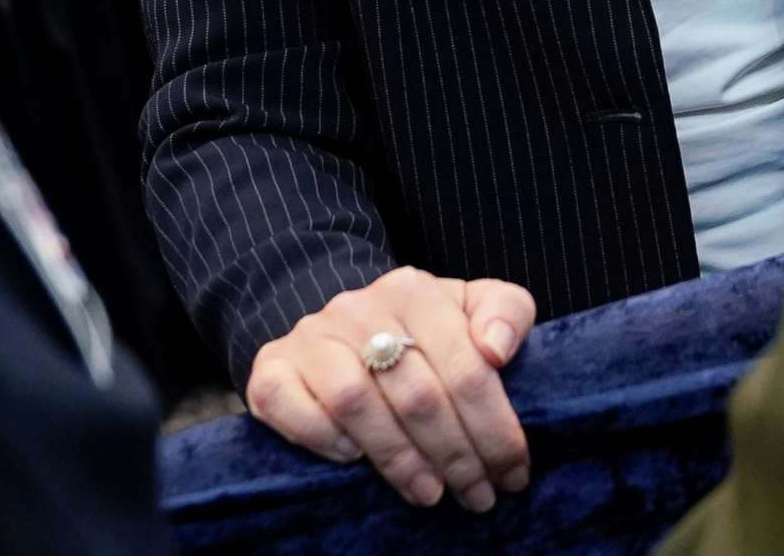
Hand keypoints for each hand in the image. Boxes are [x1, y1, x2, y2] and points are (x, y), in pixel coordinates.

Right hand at [243, 268, 536, 511]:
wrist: (343, 324)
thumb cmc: (422, 328)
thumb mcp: (472, 307)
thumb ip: (505, 313)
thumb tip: (496, 349)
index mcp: (414, 290)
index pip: (466, 366)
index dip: (495, 427)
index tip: (513, 471)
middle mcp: (358, 307)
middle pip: (416, 393)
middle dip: (456, 455)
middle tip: (477, 494)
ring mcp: (310, 337)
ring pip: (356, 402)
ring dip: (398, 458)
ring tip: (429, 492)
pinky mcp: (270, 368)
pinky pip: (289, 405)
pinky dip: (323, 438)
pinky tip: (354, 460)